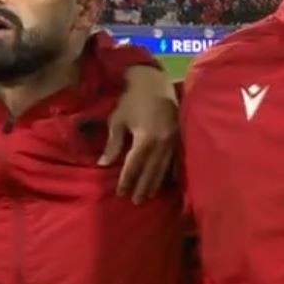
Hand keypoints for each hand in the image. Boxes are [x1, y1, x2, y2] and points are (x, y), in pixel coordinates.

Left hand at [98, 66, 179, 203]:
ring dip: (156, 183)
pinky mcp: (180, 137)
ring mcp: (174, 141)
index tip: (120, 193)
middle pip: (151, 171)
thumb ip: (113, 144)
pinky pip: (176, 160)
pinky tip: (167, 182)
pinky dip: (170, 173)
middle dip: (142, 187)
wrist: (154, 82)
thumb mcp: (118, 120)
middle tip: (135, 201)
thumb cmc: (132, 100)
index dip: (127, 180)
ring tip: (149, 195)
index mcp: (145, 138)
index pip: (134, 166)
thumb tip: (104, 164)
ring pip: (165, 168)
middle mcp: (162, 142)